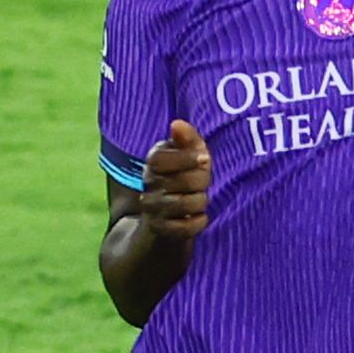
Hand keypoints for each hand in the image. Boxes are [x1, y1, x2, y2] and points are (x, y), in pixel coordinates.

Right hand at [139, 120, 211, 241]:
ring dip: (201, 201)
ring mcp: (152, 207)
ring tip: (199, 198)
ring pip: (188, 204)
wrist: (165, 217)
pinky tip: (199, 216)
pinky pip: (186, 227)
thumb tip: (177, 124)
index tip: (205, 158)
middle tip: (203, 182)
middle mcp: (148, 184)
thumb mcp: (187, 154)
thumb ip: (187, 138)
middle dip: (203, 181)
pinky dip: (199, 221)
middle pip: (186, 181)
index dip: (188, 158)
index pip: (162, 158)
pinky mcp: (160, 228)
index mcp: (153, 162)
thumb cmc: (182, 177)